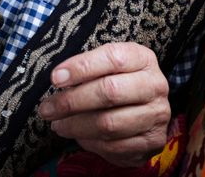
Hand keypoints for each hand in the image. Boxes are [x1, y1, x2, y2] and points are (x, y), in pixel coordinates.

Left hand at [37, 42, 169, 166]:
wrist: (146, 110)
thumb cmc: (118, 81)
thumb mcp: (107, 66)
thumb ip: (87, 68)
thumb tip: (59, 79)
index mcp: (143, 59)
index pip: (113, 58)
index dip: (81, 67)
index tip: (55, 78)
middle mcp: (155, 85)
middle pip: (110, 92)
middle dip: (72, 101)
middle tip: (47, 109)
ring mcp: (157, 114)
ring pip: (109, 123)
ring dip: (76, 126)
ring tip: (58, 124)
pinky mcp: (153, 141)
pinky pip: (115, 146)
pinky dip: (90, 142)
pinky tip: (78, 136)